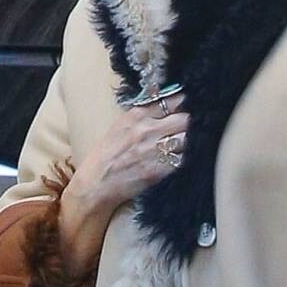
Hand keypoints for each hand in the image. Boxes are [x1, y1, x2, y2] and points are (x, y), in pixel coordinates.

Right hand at [73, 95, 190, 216]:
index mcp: (137, 115)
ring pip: (187, 140)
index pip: (171, 101)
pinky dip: (184, 158)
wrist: (97, 184)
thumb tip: (166, 105)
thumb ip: (143, 115)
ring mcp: (155, 150)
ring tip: (184, 145)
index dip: (183, 104)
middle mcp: (147, 130)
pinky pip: (183, 159)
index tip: (187, 107)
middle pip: (185, 119)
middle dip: (189, 123)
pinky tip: (179, 159)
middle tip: (189, 128)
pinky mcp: (160, 170)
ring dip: (188, 142)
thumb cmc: (106, 156)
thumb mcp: (120, 127)